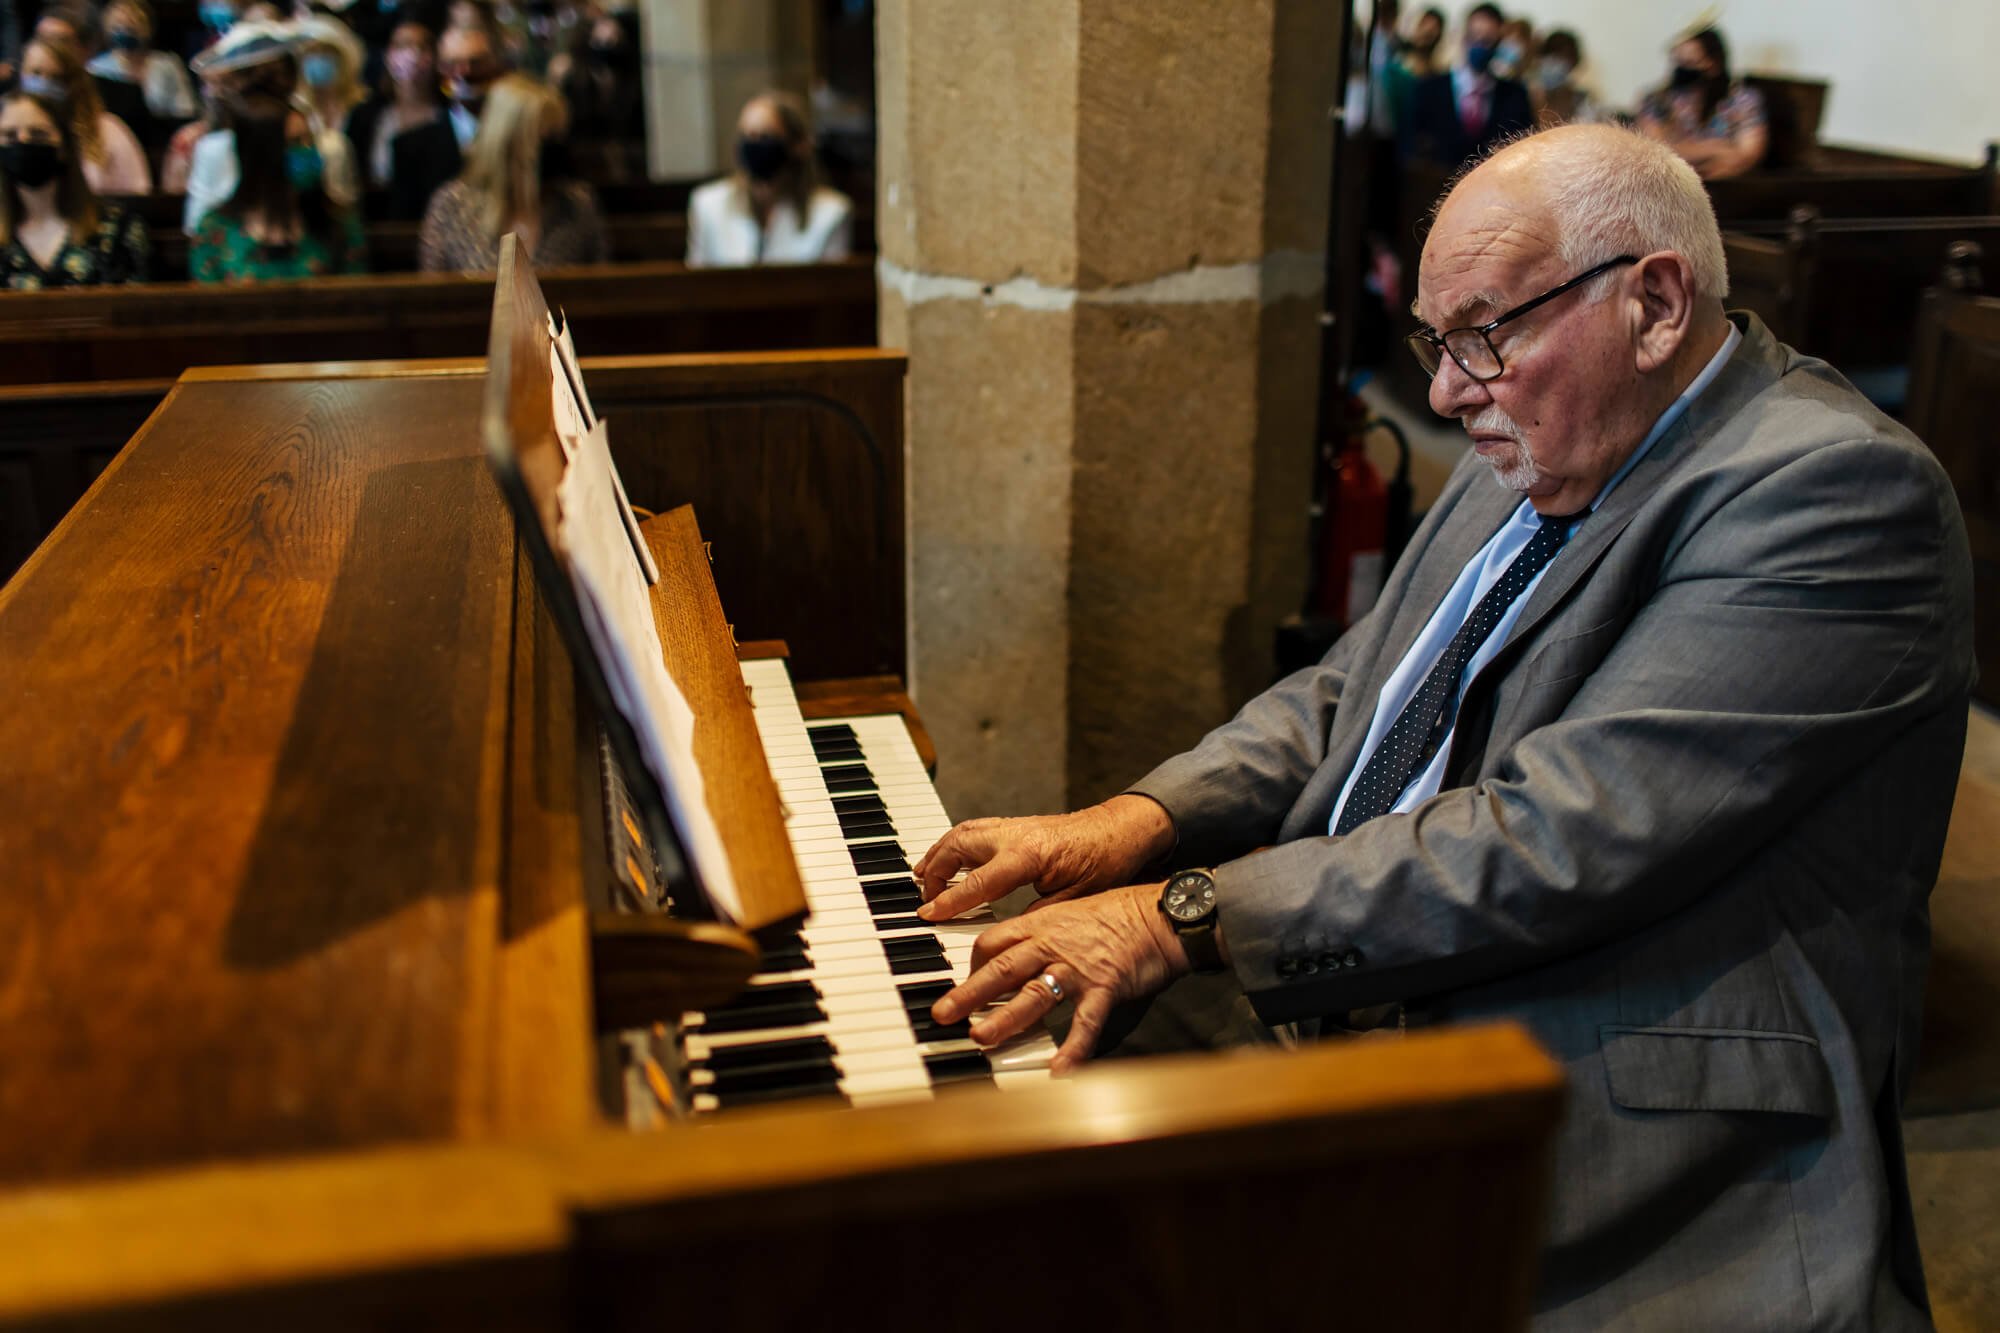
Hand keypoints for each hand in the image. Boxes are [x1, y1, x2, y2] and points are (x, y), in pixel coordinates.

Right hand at [913, 794, 1174, 920]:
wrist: (1124, 828)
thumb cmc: (1106, 861)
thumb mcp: (1075, 899)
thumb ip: (1039, 916)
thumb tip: (1010, 935)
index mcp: (1028, 855)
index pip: (978, 881)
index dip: (950, 900)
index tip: (927, 914)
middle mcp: (1015, 835)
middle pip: (959, 849)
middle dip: (935, 872)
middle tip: (924, 898)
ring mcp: (1015, 826)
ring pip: (963, 834)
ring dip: (940, 853)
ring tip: (922, 874)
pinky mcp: (1018, 825)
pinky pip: (975, 830)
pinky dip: (955, 843)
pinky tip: (948, 856)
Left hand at [933, 882, 1188, 1074]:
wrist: (1162, 914)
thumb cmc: (1118, 913)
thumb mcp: (1069, 914)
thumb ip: (1040, 933)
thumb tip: (1016, 954)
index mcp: (1041, 924)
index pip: (992, 942)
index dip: (972, 965)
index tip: (964, 984)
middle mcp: (1053, 944)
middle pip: (1001, 968)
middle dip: (968, 993)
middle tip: (942, 1014)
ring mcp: (1078, 968)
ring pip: (1033, 994)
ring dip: (1005, 1019)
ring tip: (981, 1038)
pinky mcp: (1105, 987)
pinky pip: (1085, 1022)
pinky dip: (1072, 1049)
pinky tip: (1059, 1073)